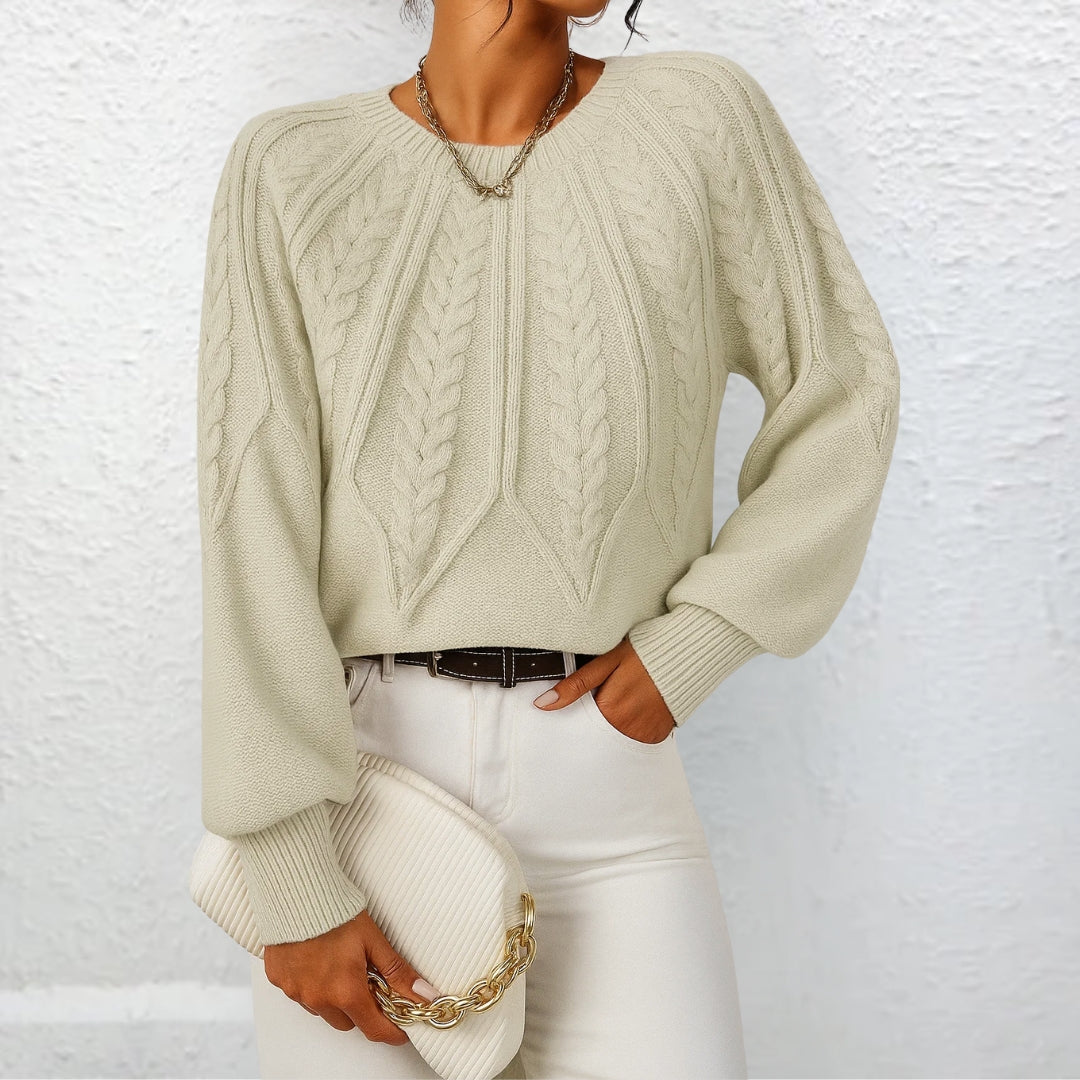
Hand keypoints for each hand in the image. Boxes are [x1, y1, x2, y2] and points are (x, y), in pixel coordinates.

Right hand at [262, 909, 440, 1042]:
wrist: (297, 892)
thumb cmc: (335, 912)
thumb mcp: (374, 940)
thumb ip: (398, 972)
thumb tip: (424, 995)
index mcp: (345, 991)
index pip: (374, 1029)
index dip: (391, 1032)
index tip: (401, 1029)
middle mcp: (318, 998)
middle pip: (348, 1021)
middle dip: (362, 1010)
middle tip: (370, 984)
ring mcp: (296, 991)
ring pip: (322, 1010)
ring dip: (335, 999)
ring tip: (341, 967)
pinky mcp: (280, 980)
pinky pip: (300, 994)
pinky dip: (312, 985)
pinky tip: (317, 962)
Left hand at [532, 635, 674, 742]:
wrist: (687, 653)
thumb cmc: (643, 652)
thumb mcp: (606, 662)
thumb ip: (574, 686)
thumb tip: (542, 705)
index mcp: (609, 712)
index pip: (578, 727)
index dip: (575, 716)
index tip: (578, 707)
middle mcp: (626, 730)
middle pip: (596, 737)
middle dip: (592, 724)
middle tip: (602, 699)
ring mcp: (644, 736)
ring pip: (614, 740)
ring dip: (611, 727)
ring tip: (620, 701)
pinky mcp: (658, 737)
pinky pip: (635, 740)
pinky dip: (630, 728)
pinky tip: (634, 708)